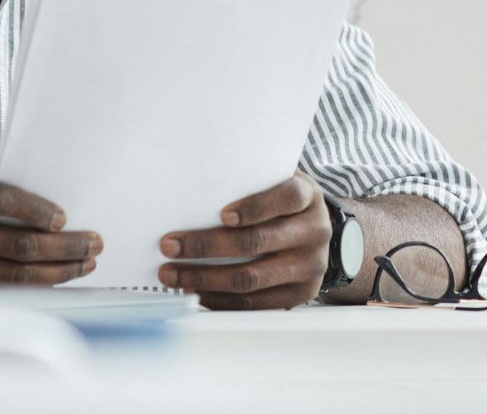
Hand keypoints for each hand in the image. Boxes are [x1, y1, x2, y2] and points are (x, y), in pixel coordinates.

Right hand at [0, 158, 101, 285]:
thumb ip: (3, 174)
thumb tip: (57, 179)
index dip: (34, 210)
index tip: (65, 218)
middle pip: (13, 245)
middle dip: (62, 247)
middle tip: (93, 242)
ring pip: (12, 276)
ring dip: (57, 271)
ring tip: (86, 263)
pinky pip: (2, 291)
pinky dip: (36, 286)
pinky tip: (59, 276)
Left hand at [158, 171, 329, 309]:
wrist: (316, 232)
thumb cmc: (283, 203)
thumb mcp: (276, 182)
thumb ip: (248, 182)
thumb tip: (190, 189)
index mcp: (308, 198)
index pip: (286, 198)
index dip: (255, 207)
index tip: (222, 215)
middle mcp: (314, 232)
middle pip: (257, 242)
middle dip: (206, 246)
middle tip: (170, 245)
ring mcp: (310, 267)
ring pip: (251, 278)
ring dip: (205, 278)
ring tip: (172, 274)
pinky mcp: (300, 295)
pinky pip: (255, 304)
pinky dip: (220, 299)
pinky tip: (196, 291)